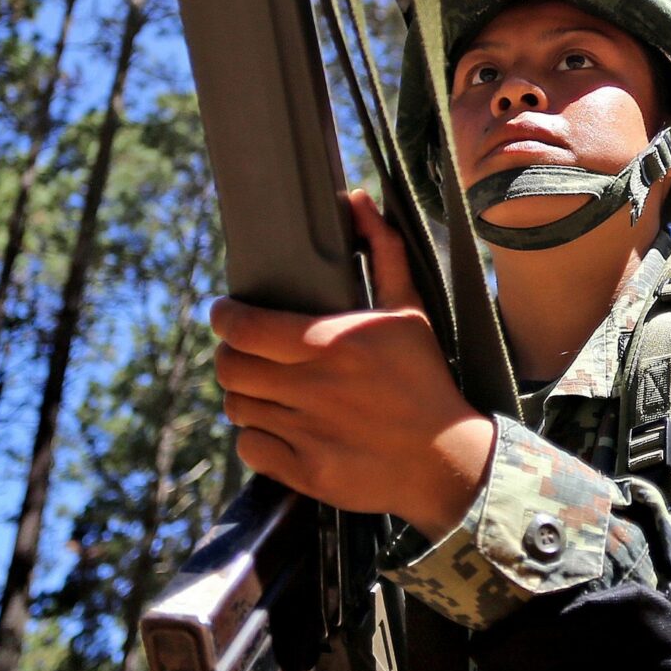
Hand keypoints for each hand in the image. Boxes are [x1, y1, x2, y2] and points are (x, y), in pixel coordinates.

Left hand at [213, 192, 496, 537]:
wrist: (446, 459)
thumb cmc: (424, 378)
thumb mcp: (409, 310)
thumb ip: (382, 252)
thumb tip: (357, 198)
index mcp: (333, 343)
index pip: (245, 327)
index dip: (224, 317)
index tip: (226, 313)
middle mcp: (314, 389)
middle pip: (230, 368)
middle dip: (229, 355)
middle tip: (243, 351)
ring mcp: (307, 433)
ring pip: (237, 408)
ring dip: (245, 394)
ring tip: (264, 387)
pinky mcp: (306, 472)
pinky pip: (250, 448)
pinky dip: (256, 437)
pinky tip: (279, 425)